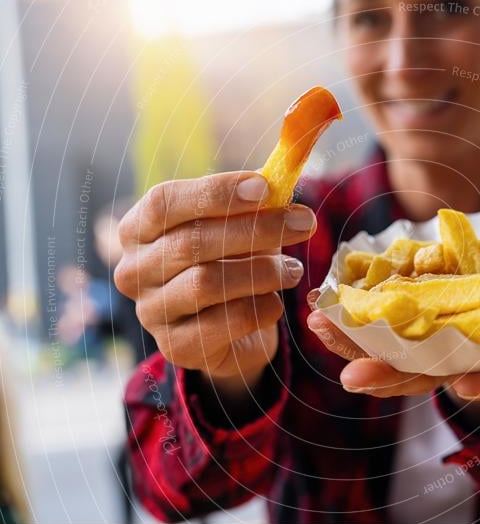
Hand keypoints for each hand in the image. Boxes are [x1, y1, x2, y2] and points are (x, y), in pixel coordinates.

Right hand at [114, 171, 316, 394]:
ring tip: (294, 270)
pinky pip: (226, 322)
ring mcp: (151, 312)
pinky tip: (275, 303)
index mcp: (138, 229)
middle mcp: (133, 270)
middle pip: (192, 242)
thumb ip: (253, 204)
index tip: (266, 188)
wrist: (230, 333)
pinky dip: (261, 308)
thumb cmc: (231, 265)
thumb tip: (282, 176)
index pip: (165, 202)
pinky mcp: (176, 347)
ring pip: (207, 283)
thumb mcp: (239, 228)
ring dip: (262, 272)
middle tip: (304, 223)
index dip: (215, 192)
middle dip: (257, 229)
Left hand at [306, 205, 479, 403]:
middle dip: (390, 377)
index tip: (467, 386)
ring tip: (319, 328)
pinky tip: (318, 305)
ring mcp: (426, 345)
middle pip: (423, 375)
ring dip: (353, 347)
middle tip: (354, 377)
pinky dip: (346, 320)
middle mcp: (457, 356)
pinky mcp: (403, 326)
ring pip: (387, 357)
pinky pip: (370, 330)